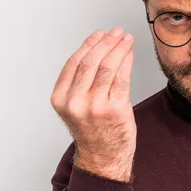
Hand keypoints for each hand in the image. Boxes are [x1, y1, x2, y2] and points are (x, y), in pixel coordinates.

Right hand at [50, 27, 135, 180]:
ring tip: (125, 38)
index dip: (88, 44)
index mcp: (61, 99)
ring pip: (107, 67)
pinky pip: (122, 78)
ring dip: (118, 48)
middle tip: (116, 32)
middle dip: (106, 42)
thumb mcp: (74, 106)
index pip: (74, 63)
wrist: (103, 158)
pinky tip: (130, 53)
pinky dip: (127, 61)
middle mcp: (75, 102)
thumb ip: (78, 82)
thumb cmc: (92, 131)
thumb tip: (95, 49)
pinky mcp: (115, 109)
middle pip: (91, 62)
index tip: (99, 34)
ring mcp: (95, 106)